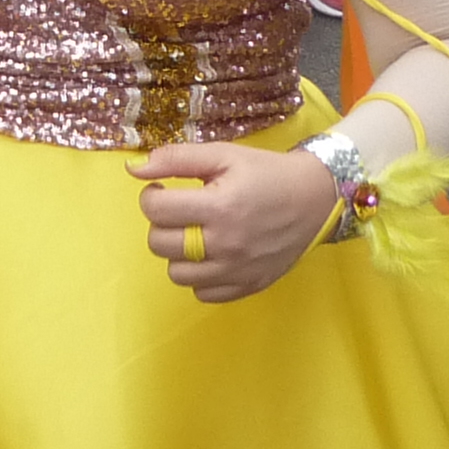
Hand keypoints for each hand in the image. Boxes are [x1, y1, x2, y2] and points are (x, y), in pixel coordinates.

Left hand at [131, 142, 341, 303]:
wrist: (315, 199)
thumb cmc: (266, 173)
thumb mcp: (224, 155)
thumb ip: (176, 159)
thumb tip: (133, 168)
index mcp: (220, 206)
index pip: (156, 210)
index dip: (151, 196)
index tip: (162, 189)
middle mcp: (226, 243)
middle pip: (160, 244)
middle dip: (162, 223)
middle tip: (180, 210)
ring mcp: (237, 270)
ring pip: (176, 274)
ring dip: (178, 253)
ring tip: (195, 233)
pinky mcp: (247, 286)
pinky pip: (202, 293)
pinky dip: (200, 275)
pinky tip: (212, 254)